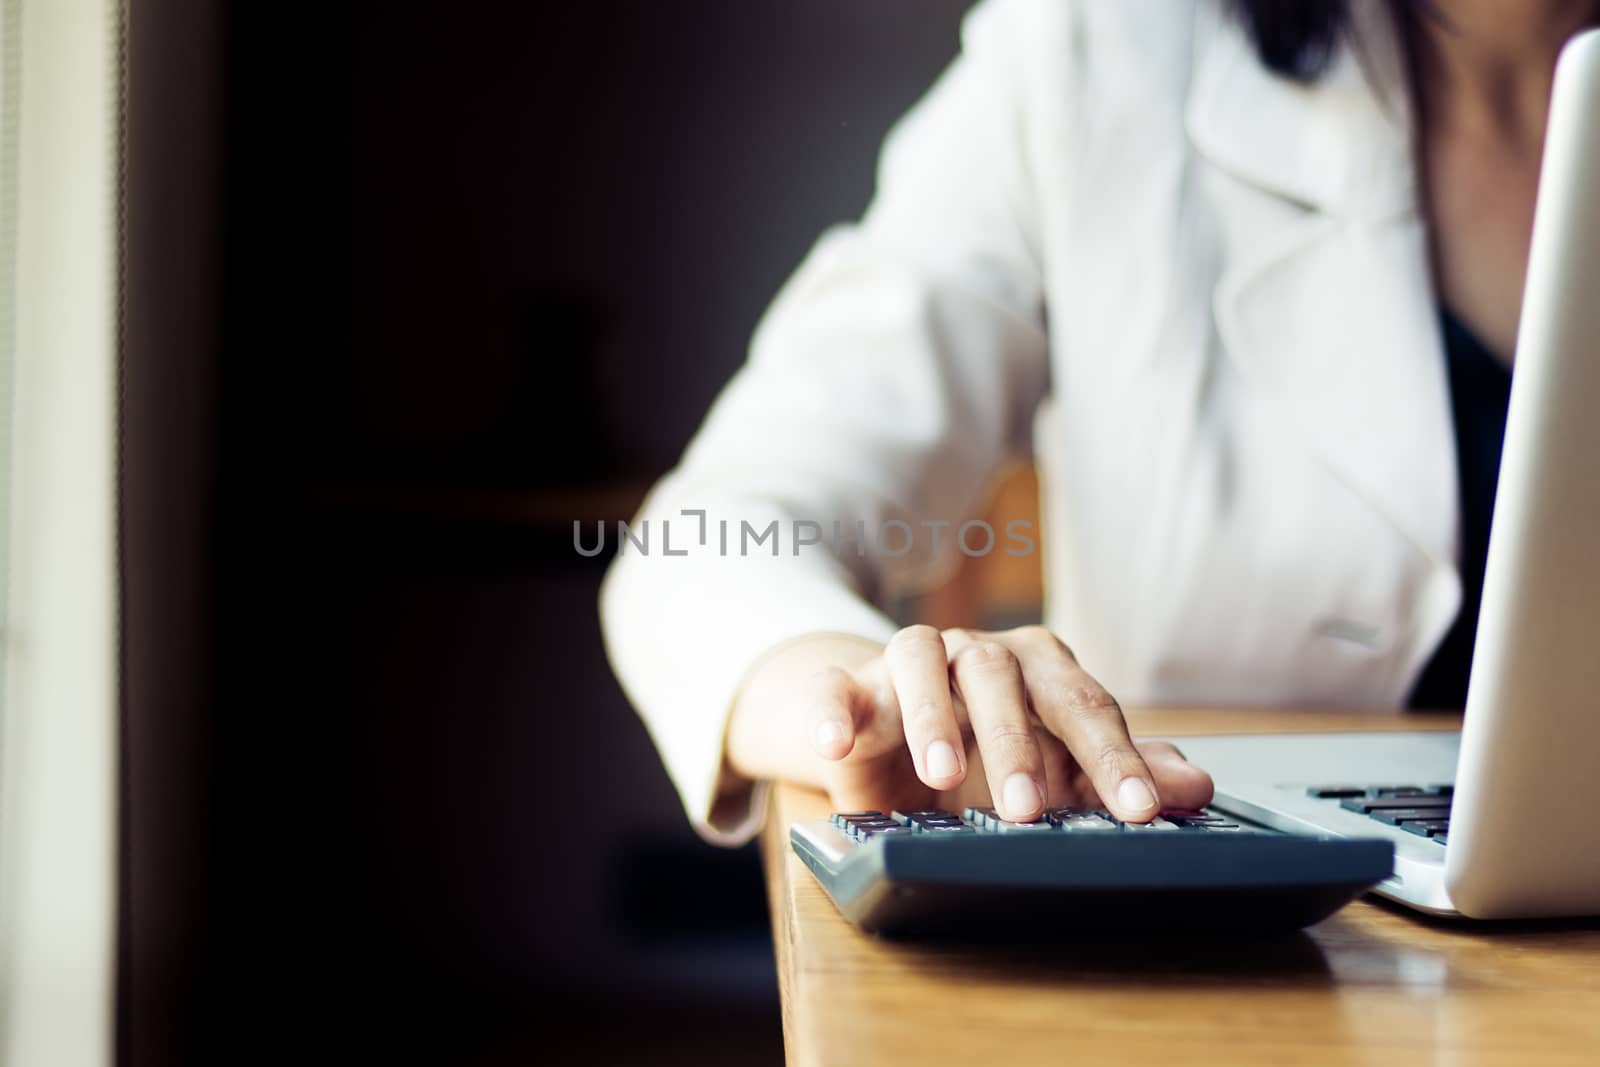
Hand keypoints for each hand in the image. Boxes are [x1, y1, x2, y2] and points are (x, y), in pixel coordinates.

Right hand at [726, 626, 1213, 821]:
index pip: (1083, 705)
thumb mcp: (1055, 768)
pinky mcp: (848, 684)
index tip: (1138, 813)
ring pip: (920, 660)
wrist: (888, 735)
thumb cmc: (988, 749)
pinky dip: (833, 711)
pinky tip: (835, 745)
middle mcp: (976, 653)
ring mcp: (909, 661)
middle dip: (1017, 742)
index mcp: (1038, 668)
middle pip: (1000, 673)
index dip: (1112, 759)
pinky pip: (836, 685)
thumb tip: (1196, 790)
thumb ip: (1117, 774)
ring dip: (931, 715)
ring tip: (941, 776)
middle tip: (1028, 810)